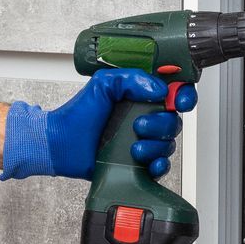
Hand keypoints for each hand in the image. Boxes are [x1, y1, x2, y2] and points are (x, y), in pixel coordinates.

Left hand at [1, 68, 197, 180]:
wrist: (62, 144)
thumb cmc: (78, 115)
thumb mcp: (103, 84)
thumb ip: (130, 78)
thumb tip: (158, 88)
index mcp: (139, 96)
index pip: (173, 92)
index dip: (182, 95)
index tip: (178, 100)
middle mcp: (144, 117)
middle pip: (174, 120)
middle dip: (161, 124)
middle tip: (138, 126)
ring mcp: (142, 140)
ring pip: (168, 143)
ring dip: (154, 146)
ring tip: (133, 148)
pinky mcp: (138, 161)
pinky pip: (161, 165)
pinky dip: (158, 165)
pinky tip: (146, 162)